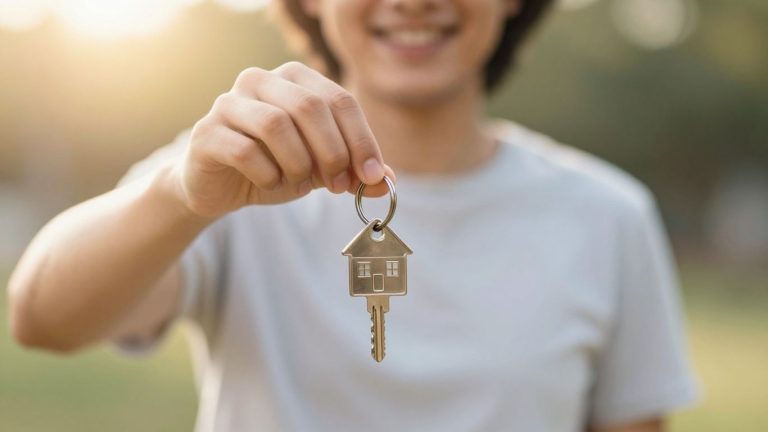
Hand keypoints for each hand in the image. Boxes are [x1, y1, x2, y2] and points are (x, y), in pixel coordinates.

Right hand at [175, 61, 394, 218]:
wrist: (219, 187)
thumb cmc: (275, 167)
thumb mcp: (321, 170)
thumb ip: (352, 171)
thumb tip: (386, 182)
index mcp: (295, 78)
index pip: (340, 100)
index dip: (361, 140)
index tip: (371, 176)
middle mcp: (260, 80)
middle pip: (310, 107)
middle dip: (333, 152)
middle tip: (340, 185)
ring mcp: (229, 102)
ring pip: (276, 125)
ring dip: (299, 164)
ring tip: (301, 184)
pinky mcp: (206, 132)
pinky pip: (245, 151)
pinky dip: (267, 174)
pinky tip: (271, 183)